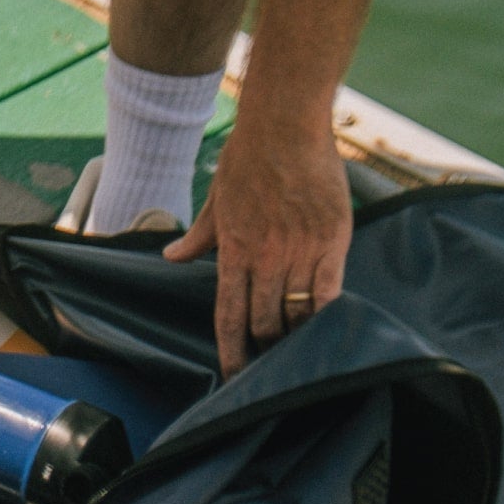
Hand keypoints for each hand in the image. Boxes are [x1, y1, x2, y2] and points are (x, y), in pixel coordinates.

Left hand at [163, 120, 350, 376]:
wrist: (284, 127)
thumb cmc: (248, 160)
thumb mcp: (215, 200)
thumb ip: (198, 237)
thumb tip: (171, 258)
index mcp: (233, 252)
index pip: (229, 315)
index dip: (232, 351)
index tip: (234, 375)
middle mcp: (264, 258)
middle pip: (265, 322)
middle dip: (266, 349)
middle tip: (271, 366)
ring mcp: (300, 251)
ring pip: (297, 312)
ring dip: (297, 335)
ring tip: (300, 353)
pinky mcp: (332, 240)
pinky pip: (330, 290)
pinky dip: (327, 314)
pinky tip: (328, 330)